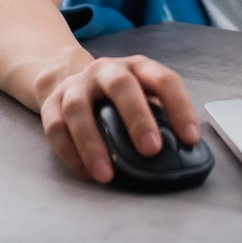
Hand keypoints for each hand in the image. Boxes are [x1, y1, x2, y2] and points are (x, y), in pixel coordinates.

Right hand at [39, 55, 201, 184]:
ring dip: (93, 143)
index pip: (163, 80)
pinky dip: (71, 154)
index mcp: (137, 67)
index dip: (180, 107)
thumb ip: (158, 117)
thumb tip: (180, 152)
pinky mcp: (51, 104)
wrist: (67, 76)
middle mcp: (105, 70)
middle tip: (151, 150)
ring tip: (107, 175)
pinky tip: (87, 174)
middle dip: (137, 117)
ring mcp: (76, 85)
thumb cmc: (117, 96)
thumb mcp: (141, 94)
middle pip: (121, 85)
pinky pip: (56, 129)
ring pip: (79, 108)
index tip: (190, 138)